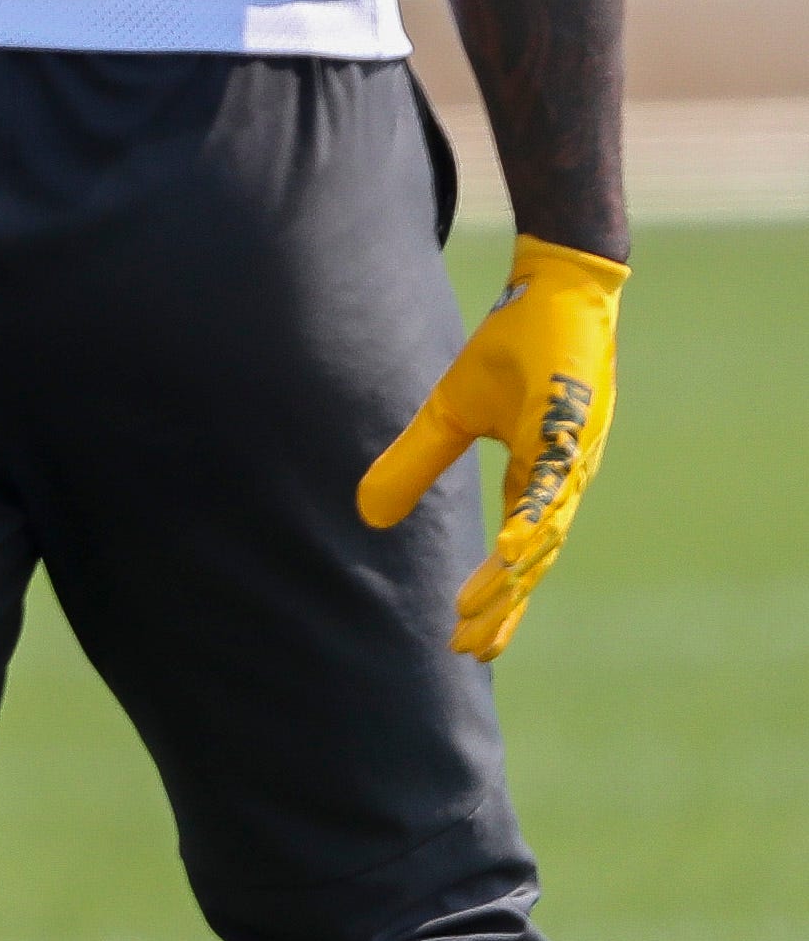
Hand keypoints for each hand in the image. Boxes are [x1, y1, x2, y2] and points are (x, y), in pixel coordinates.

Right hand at [358, 235, 625, 658]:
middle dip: (503, 605)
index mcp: (537, 478)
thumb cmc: (515, 351)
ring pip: (545, 529)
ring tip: (483, 609)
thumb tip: (368, 513)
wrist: (554, 292)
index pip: (519, 555)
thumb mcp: (449, 413)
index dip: (498, 600)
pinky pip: (554, 479)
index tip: (472, 646)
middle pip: (533, 559)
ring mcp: (572, 455)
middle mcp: (562, 478)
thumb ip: (414, 462)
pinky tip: (519, 544)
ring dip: (514, 571)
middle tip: (471, 648)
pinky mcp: (572, 423)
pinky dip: (537, 514)